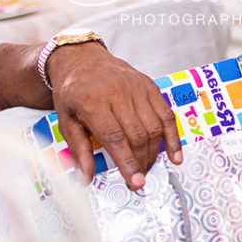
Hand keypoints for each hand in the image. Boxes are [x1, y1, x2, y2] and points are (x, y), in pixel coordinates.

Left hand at [47, 43, 182, 189]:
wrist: (84, 60)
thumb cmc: (73, 93)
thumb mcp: (66, 120)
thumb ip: (78, 150)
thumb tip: (85, 178)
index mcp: (93, 102)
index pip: (115, 137)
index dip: (127, 162)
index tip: (134, 181)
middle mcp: (118, 93)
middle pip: (137, 133)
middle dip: (141, 161)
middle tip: (139, 179)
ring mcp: (137, 88)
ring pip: (154, 125)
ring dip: (154, 152)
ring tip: (148, 167)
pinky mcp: (150, 85)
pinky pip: (166, 113)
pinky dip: (173, 135)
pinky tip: (175, 153)